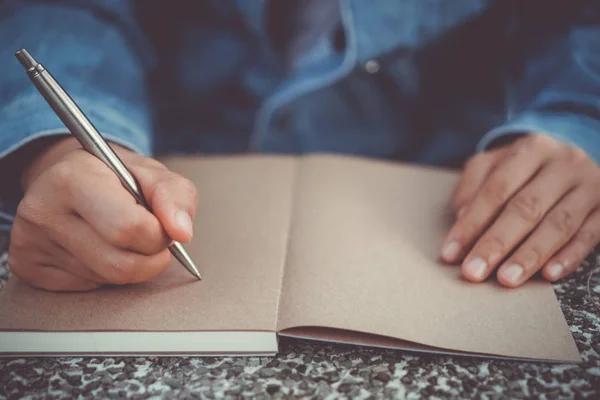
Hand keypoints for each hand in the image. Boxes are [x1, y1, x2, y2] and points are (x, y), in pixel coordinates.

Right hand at [8, 137, 198, 290]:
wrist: (70, 176)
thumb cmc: (115, 176)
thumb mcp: (152, 174)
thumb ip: (177, 196)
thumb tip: (182, 231)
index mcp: (73, 177)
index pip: (129, 229)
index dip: (158, 234)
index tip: (160, 224)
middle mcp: (43, 209)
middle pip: (121, 264)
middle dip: (150, 257)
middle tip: (151, 238)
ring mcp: (31, 240)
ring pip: (107, 279)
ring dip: (130, 265)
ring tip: (122, 237)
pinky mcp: (27, 265)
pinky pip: (87, 287)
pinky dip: (105, 274)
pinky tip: (98, 246)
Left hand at [441, 133, 599, 286]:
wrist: (579, 156)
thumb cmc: (525, 168)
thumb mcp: (494, 165)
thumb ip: (473, 187)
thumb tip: (462, 218)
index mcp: (530, 149)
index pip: (496, 189)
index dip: (472, 223)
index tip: (451, 253)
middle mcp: (563, 164)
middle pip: (525, 207)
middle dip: (496, 243)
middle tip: (473, 272)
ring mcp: (590, 185)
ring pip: (559, 224)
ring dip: (530, 255)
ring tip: (506, 279)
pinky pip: (590, 235)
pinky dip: (569, 256)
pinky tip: (548, 275)